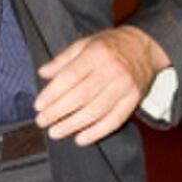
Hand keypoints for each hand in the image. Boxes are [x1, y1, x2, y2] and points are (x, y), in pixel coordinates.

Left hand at [34, 25, 169, 146]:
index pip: (70, 76)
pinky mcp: (133, 100)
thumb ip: (63, 59)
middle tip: (42, 121)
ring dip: (73, 125)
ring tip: (56, 132)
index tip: (38, 105)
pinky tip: (81, 138)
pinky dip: (97, 132)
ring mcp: (124, 87)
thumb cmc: (109, 45)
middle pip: (81, 96)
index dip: (53, 93)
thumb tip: (43, 73)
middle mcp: (112, 70)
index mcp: (96, 53)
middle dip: (58, 112)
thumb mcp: (84, 43)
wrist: (144, 46)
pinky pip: (114, 120)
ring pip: (96, 111)